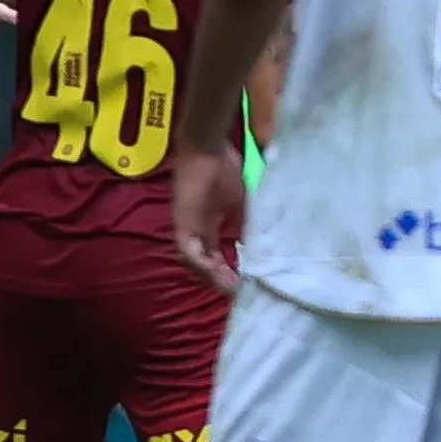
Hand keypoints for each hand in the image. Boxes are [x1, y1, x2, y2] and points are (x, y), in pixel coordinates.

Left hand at [169, 142, 243, 294]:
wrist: (207, 148)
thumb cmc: (223, 169)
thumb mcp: (241, 204)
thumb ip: (245, 225)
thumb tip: (257, 246)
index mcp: (207, 226)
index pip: (215, 256)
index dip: (229, 271)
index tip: (246, 283)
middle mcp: (194, 232)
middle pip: (204, 264)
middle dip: (221, 281)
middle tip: (240, 293)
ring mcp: (186, 229)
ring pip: (194, 263)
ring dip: (212, 278)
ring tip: (232, 288)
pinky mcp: (183, 225)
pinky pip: (189, 252)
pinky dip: (204, 265)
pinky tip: (220, 273)